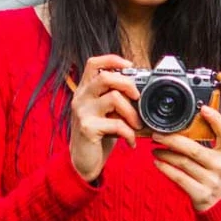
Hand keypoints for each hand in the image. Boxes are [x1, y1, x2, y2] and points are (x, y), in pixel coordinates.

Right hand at [69, 55, 142, 181]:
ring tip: (137, 124)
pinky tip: (131, 141)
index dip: (112, 59)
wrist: (83, 161)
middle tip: (138, 97)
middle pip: (106, 76)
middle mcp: (81, 97)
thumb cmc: (98, 133)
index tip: (130, 65)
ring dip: (132, 112)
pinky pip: (116, 124)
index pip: (94, 63)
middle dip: (128, 84)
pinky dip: (129, 133)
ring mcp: (82, 112)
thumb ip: (116, 96)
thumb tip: (140, 88)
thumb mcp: (106, 111)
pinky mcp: (87, 128)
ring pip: (114, 98)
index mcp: (85, 89)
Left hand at [151, 105, 220, 210]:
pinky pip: (179, 178)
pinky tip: (157, 163)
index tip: (203, 108)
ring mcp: (211, 181)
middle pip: (193, 149)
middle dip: (172, 140)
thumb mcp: (218, 157)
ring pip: (183, 163)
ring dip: (165, 154)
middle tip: (157, 134)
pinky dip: (166, 169)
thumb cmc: (214, 173)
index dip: (216, 120)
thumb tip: (185, 122)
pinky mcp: (201, 194)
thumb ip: (207, 142)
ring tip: (155, 148)